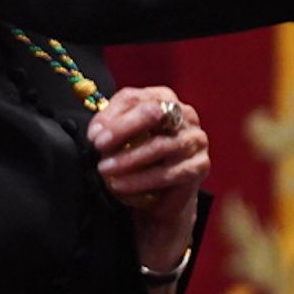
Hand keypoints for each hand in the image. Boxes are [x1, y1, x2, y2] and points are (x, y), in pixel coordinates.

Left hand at [89, 87, 205, 277]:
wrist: (164, 195)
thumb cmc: (142, 161)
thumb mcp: (124, 140)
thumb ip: (111, 129)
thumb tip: (96, 132)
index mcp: (165, 99)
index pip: (135, 98)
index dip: (112, 114)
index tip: (93, 135)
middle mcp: (185, 114)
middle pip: (152, 112)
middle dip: (122, 129)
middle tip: (99, 146)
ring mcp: (195, 139)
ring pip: (159, 145)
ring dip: (128, 158)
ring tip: (105, 169)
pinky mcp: (200, 166)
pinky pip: (167, 173)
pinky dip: (140, 180)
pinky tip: (120, 185)